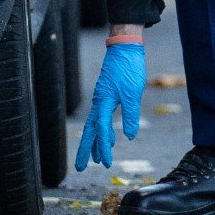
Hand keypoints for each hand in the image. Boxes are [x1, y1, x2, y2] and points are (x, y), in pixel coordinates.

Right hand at [75, 40, 145, 170]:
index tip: (107, 163)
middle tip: (80, 167)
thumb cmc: (129, 67)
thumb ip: (131, 114)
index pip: (101, 128)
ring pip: (95, 125)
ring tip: (96, 159)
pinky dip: (103, 130)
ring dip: (96, 142)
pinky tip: (109, 138)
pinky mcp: (107, 94)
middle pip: (90, 130)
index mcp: (104, 101)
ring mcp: (102, 98)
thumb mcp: (133, 92)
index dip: (103, 146)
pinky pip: (101, 117)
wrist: (126, 46)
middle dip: (86, 150)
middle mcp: (99, 101)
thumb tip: (129, 136)